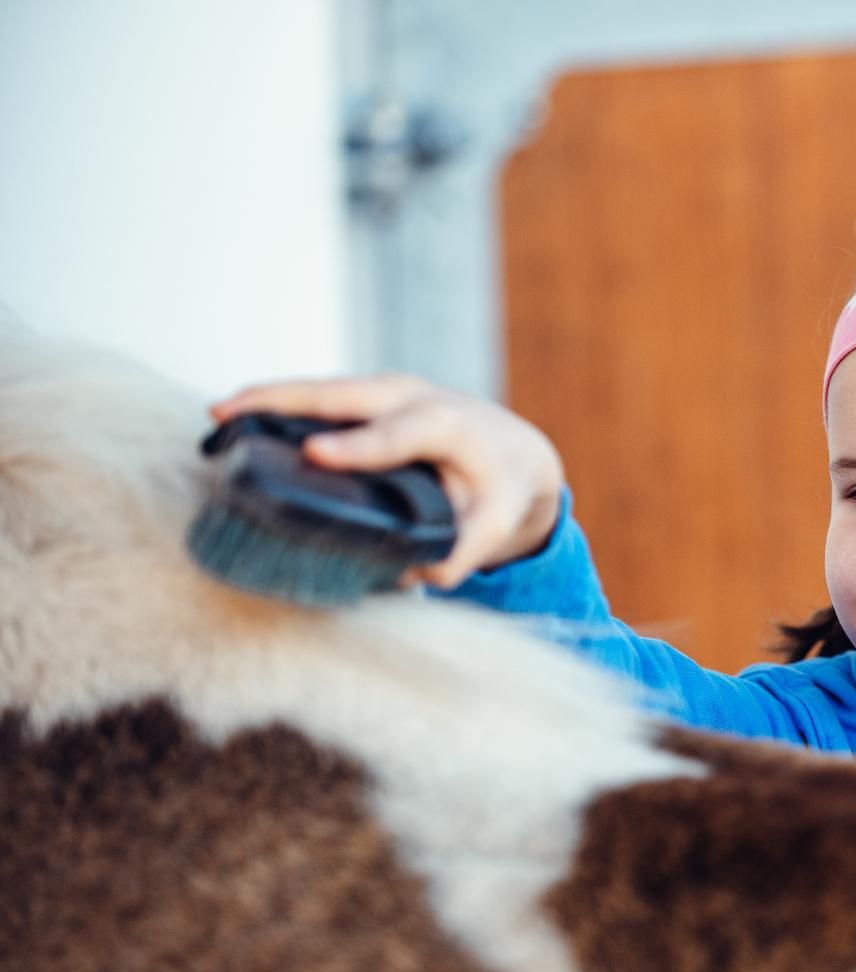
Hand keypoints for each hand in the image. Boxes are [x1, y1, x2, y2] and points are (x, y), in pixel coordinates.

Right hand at [209, 375, 564, 588]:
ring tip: (218, 416)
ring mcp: (387, 393)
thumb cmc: (500, 488)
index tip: (315, 453)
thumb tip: (421, 574)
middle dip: (284, 400)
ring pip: (322, 391)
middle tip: (227, 413)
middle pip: (342, 393)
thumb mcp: (498, 523)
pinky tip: (241, 420)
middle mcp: (413, 398)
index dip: (358, 445)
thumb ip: (465, 551)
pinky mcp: (369, 400)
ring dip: (270, 398)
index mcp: (447, 428)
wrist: (514, 450)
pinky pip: (321, 399)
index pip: (399, 434)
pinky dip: (281, 404)